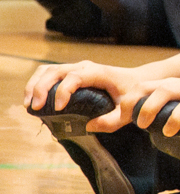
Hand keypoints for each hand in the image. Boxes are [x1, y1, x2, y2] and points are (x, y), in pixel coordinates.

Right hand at [23, 60, 143, 114]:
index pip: (75, 77)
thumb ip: (112, 120)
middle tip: (35, 108)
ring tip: (29, 105)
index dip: (63, 91)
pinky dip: (36, 84)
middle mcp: (85, 67)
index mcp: (99, 73)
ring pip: (47, 70)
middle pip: (56, 71)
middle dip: (41, 88)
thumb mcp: (127, 110)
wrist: (136, 80)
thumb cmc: (131, 95)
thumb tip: (88, 127)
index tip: (57, 108)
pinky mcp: (69, 73)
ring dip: (34, 85)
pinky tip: (32, 100)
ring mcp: (75, 68)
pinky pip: (47, 73)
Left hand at [119, 77, 179, 145]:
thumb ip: (138, 112)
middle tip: (142, 125)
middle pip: (164, 90)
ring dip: (177, 117)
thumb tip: (92, 126)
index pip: (143, 87)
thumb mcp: (167, 102)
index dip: (130, 101)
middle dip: (150, 107)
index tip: (123, 118)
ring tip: (169, 133)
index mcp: (167, 86)